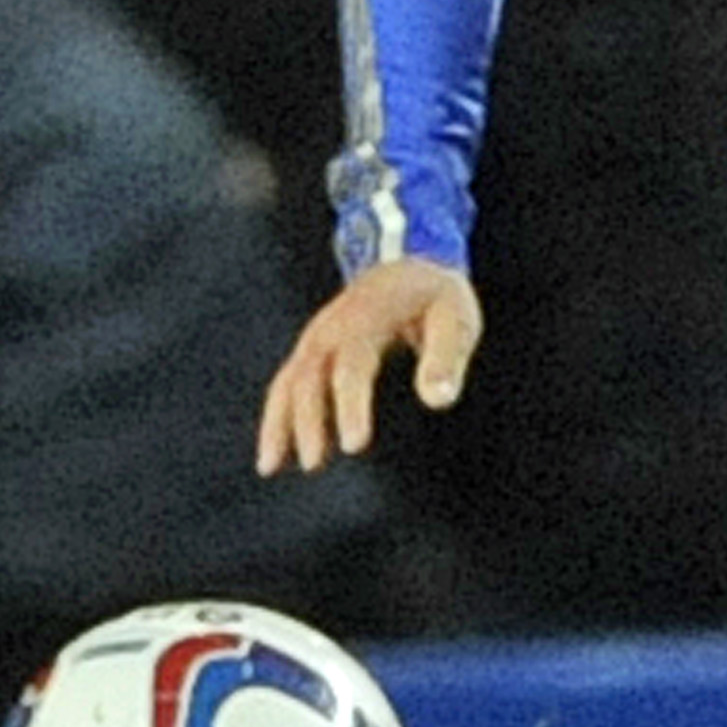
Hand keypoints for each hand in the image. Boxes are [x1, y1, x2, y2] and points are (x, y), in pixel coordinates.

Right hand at [257, 257, 480, 473]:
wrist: (411, 261)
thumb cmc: (437, 295)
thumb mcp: (455, 317)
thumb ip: (446, 358)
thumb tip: (438, 399)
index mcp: (368, 318)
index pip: (353, 366)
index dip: (351, 406)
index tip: (354, 445)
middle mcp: (332, 327)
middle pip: (310, 376)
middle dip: (309, 421)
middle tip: (315, 463)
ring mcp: (317, 337)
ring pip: (288, 381)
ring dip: (278, 423)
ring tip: (272, 466)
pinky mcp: (312, 350)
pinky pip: (285, 384)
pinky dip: (274, 417)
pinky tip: (273, 455)